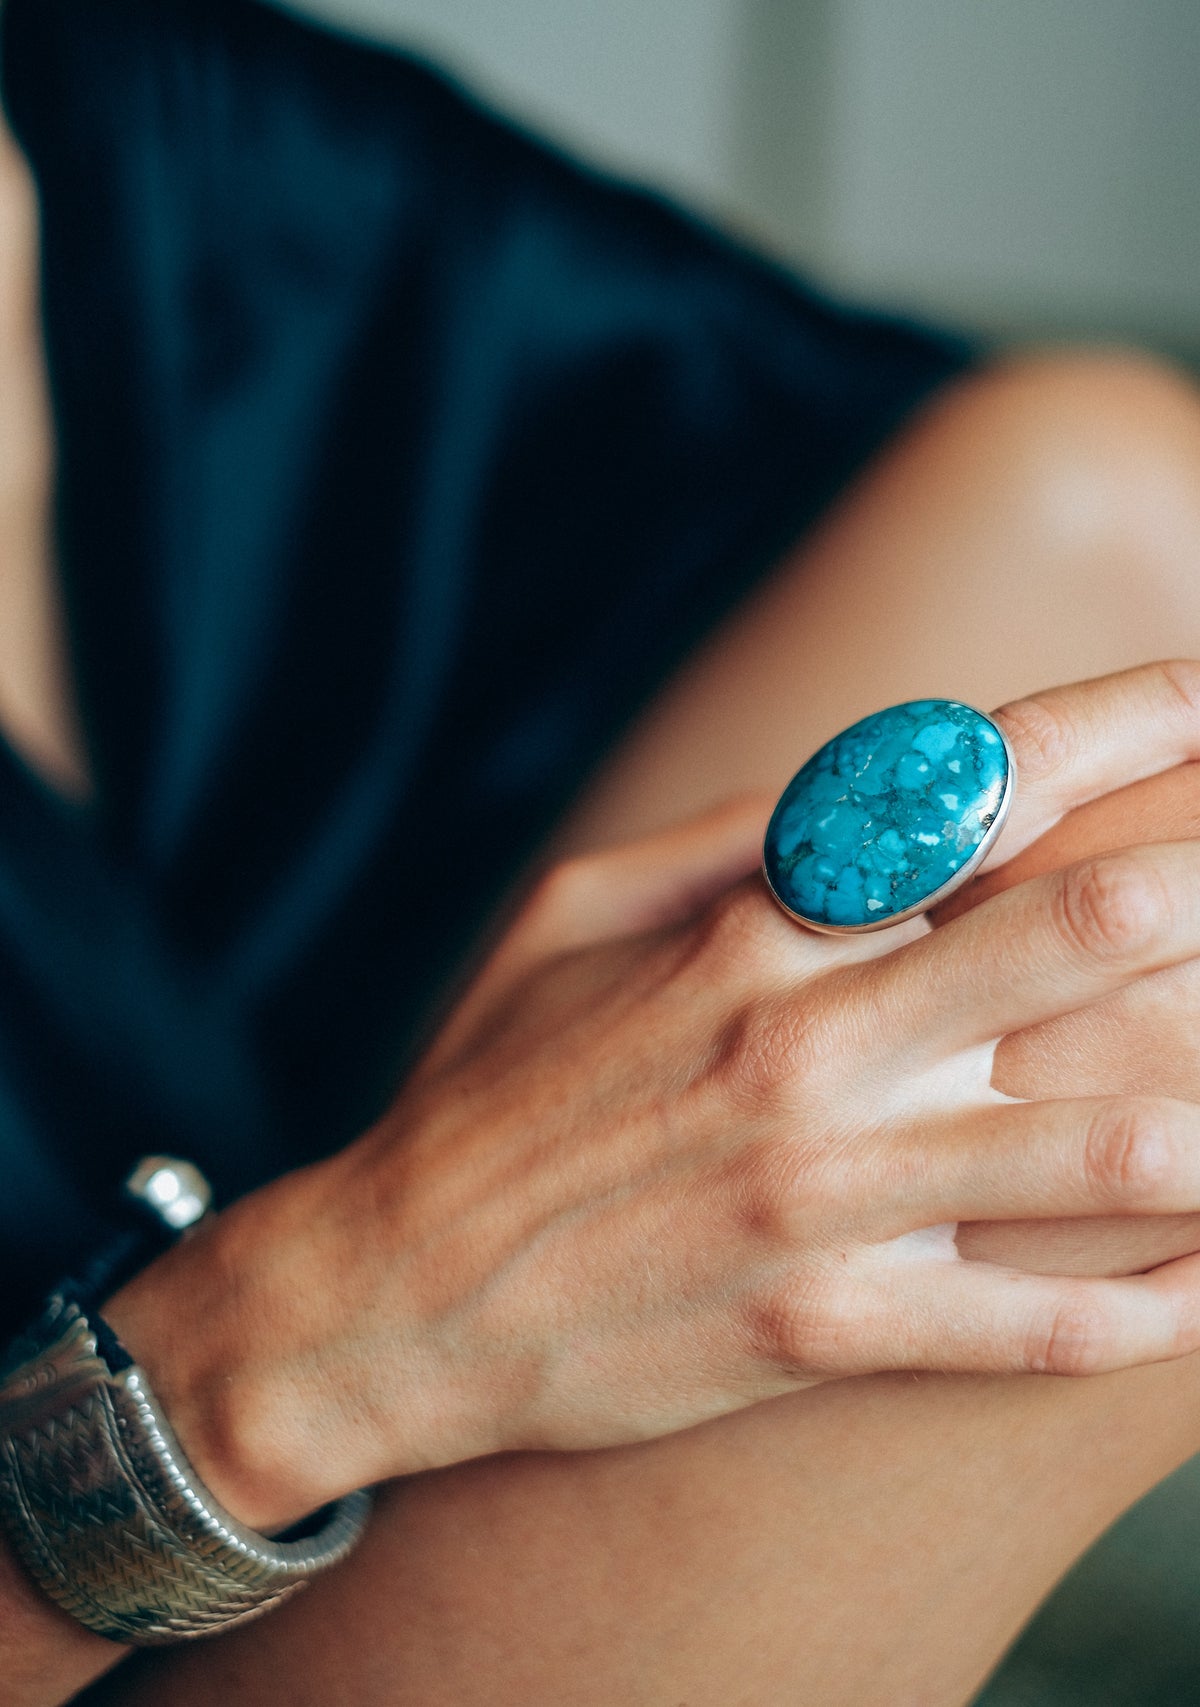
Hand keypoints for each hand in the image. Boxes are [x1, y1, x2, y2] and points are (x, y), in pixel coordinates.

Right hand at [108, 662, 1199, 1535]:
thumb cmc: (492, 1084)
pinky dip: (1149, 1311)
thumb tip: (881, 775)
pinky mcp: (826, 1330)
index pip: (978, 788)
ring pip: (1104, 1149)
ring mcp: (825, 1196)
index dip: (1130, 721)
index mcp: (753, 924)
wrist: (396, 1293)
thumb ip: (731, 834)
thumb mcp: (570, 911)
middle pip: (1083, 936)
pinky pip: (1037, 1327)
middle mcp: (809, 1044)